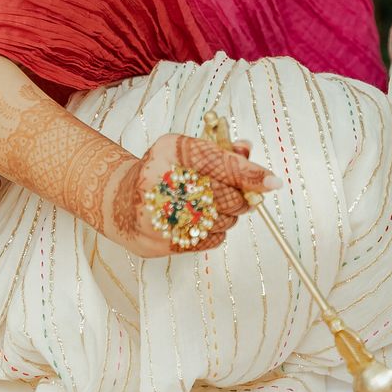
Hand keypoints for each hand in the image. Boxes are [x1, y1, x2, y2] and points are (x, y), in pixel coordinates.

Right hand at [105, 133, 280, 257]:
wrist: (119, 200)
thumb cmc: (161, 171)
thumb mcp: (185, 151)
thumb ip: (219, 151)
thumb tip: (247, 151)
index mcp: (170, 152)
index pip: (218, 162)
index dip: (249, 173)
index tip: (272, 182)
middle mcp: (160, 181)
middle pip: (225, 196)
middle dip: (241, 198)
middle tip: (243, 197)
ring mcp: (158, 214)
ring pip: (220, 221)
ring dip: (227, 216)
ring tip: (211, 206)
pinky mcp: (160, 241)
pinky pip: (209, 240)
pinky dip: (215, 232)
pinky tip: (200, 221)